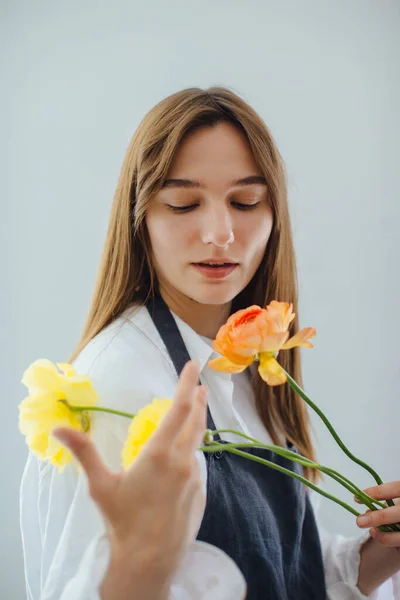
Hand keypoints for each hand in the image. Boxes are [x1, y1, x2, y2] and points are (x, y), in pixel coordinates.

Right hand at [52, 360, 207, 595]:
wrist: (150, 562)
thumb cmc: (122, 521)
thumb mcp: (100, 485)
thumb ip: (84, 452)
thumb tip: (58, 429)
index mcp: (160, 453)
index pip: (178, 409)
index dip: (186, 385)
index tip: (194, 366)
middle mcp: (183, 461)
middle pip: (195, 422)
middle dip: (198, 401)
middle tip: (201, 386)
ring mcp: (195, 479)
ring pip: (196, 447)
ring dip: (193, 431)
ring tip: (189, 422)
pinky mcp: (201, 495)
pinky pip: (195, 469)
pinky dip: (189, 458)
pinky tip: (179, 467)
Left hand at [356, 482, 399, 551]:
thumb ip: (389, 503)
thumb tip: (368, 511)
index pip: (395, 488)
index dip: (376, 492)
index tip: (356, 498)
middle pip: (399, 512)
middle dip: (379, 517)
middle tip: (359, 521)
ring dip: (384, 536)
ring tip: (372, 532)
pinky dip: (394, 543)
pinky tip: (389, 539)